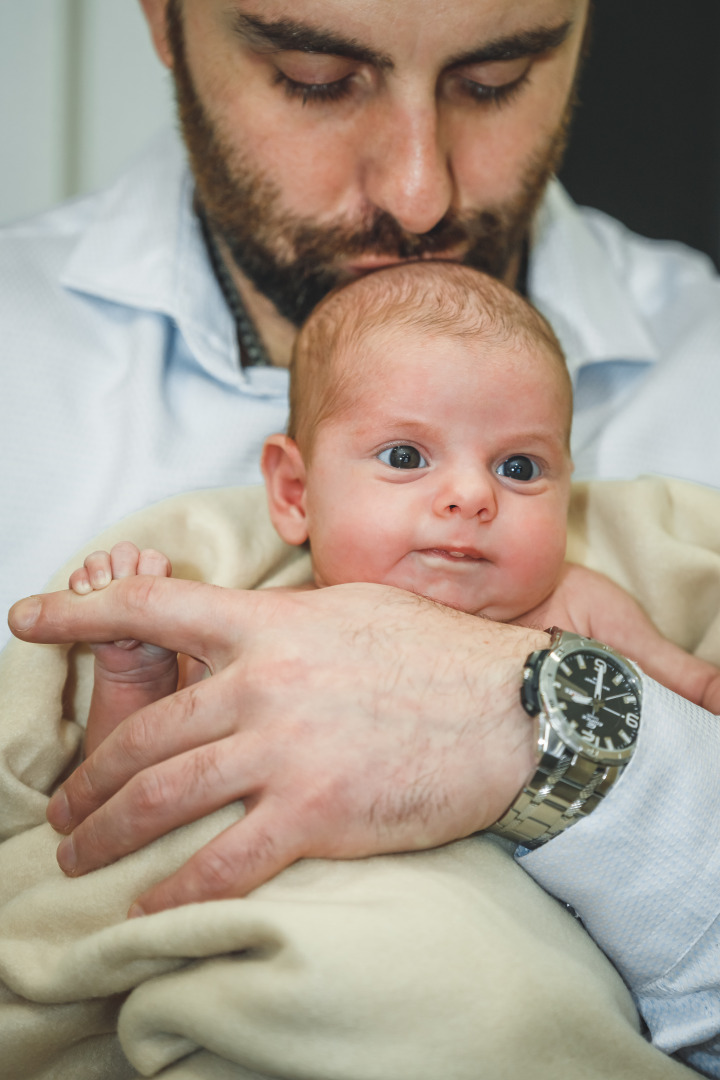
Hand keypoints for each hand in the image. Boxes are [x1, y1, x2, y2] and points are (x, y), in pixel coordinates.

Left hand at [8, 580, 546, 913]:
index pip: (154, 610)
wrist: (516, 709)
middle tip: (60, 803)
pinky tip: (149, 901)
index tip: (23, 617)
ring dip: (107, 830)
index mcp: (269, 625)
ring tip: (76, 853)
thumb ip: (284, 620)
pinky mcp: (315, 811)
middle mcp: (263, 682)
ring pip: (164, 794)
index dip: (78, 613)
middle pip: (145, 731)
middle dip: (87, 774)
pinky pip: (222, 859)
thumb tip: (242, 632)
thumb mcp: (352, 610)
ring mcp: (286, 748)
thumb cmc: (438, 653)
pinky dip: (175, 886)